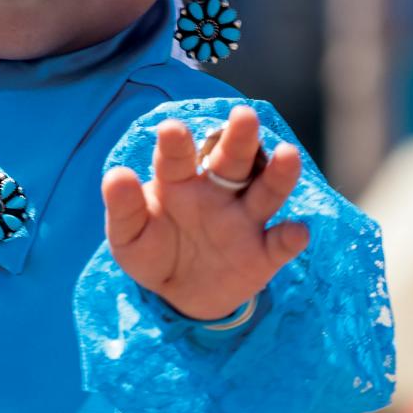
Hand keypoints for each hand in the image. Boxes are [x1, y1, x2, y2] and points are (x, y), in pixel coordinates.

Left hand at [102, 104, 309, 320]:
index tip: (171, 129)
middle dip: (239, 139)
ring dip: (278, 174)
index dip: (176, 143)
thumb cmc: (153, 252)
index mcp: (179, 180)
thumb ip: (123, 208)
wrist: (180, 296)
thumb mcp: (129, 237)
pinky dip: (290, 238)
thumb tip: (116, 175)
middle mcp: (217, 191)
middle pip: (232, 160)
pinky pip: (279, 244)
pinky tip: (296, 231)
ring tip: (288, 156)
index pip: (177, 157)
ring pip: (265, 191)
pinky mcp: (262, 254)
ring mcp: (244, 220)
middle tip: (244, 116)